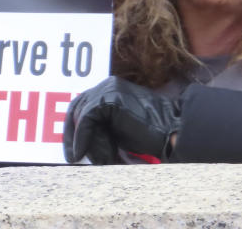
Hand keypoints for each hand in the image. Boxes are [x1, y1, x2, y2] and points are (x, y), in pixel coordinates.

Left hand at [63, 76, 180, 164]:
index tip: (72, 147)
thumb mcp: (119, 128)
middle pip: (77, 107)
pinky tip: (81, 151)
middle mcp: (107, 85)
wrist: (172, 131)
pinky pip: (87, 118)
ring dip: (79, 139)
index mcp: (110, 89)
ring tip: (80, 157)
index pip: (83, 104)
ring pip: (81, 114)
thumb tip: (79, 142)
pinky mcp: (109, 98)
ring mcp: (108, 89)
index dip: (74, 126)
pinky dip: (82, 137)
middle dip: (71, 132)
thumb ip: (101, 127)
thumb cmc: (150, 133)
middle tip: (70, 155)